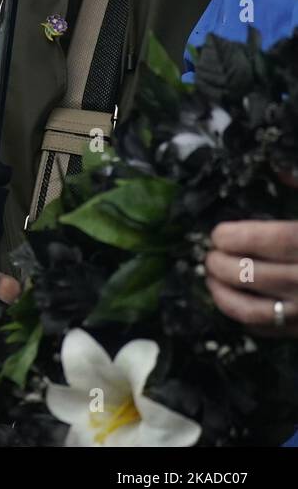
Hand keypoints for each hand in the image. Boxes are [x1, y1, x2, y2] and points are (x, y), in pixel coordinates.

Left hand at [205, 218, 297, 337]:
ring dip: (220, 293)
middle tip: (212, 255)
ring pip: (248, 310)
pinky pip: (262, 329)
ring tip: (212, 278)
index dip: (234, 236)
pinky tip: (236, 300)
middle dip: (219, 263)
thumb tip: (277, 158)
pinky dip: (241, 315)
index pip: (269, 241)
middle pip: (248, 275)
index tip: (220, 235)